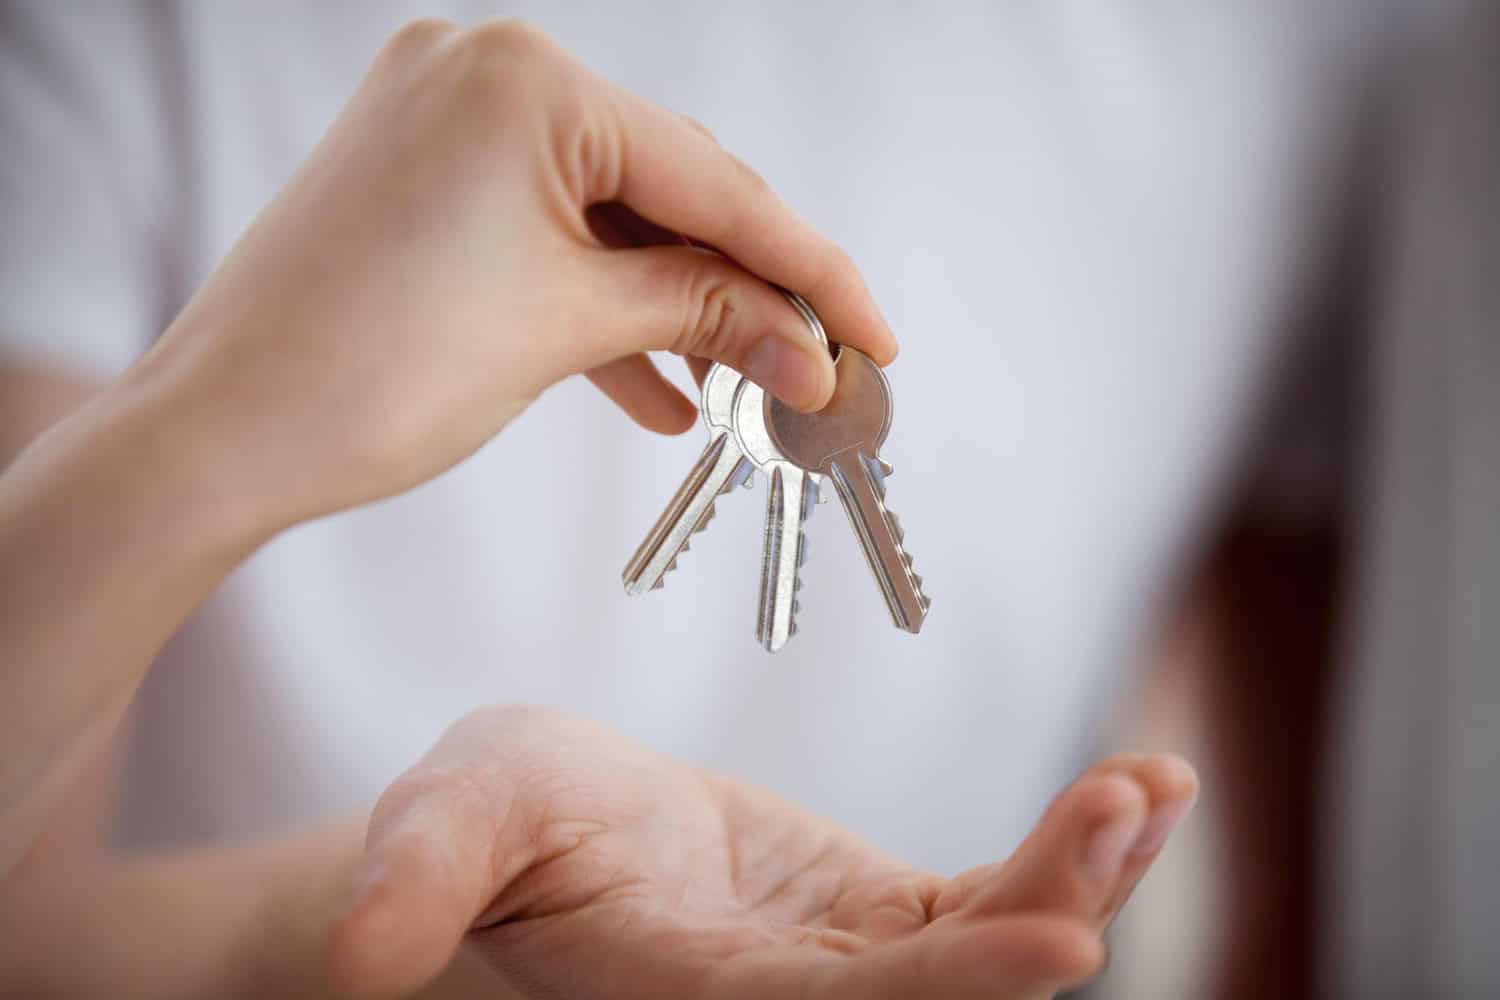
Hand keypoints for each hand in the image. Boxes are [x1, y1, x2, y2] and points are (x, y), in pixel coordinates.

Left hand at [124, 19, 894, 533]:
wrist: (222, 435)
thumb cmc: (367, 371)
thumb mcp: (569, 328)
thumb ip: (707, 315)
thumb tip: (808, 346)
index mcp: (526, 79)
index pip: (712, 179)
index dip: (809, 268)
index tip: (872, 331)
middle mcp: (485, 70)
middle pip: (667, 185)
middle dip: (743, 285)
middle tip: (812, 363)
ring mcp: (447, 118)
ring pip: (609, 214)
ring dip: (675, 301)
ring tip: (738, 384)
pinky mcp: (426, 175)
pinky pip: (547, 229)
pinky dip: (601, 301)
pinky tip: (657, 384)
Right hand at [327, 706, 1196, 998]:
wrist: (537, 836)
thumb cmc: (490, 827)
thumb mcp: (448, 818)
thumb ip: (422, 873)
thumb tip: (358, 946)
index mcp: (695, 998)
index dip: (948, 987)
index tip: (1058, 942)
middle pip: (946, 993)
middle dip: (1050, 907)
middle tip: (1131, 804)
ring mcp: (849, 970)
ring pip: (987, 943)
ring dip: (1082, 873)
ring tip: (1157, 786)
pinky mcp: (883, 922)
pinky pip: (990, 897)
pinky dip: (1065, 850)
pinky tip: (1136, 793)